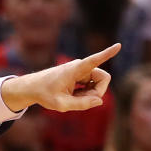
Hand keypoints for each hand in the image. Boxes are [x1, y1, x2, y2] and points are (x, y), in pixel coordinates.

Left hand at [0, 44, 120, 112]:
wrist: (32, 88)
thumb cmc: (44, 94)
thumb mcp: (60, 104)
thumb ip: (81, 104)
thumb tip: (99, 101)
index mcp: (75, 69)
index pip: (94, 60)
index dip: (107, 54)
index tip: (118, 45)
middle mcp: (81, 67)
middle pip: (104, 79)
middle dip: (97, 92)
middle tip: (80, 101)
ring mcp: (82, 71)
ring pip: (98, 84)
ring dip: (89, 95)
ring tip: (72, 98)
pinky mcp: (81, 75)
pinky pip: (92, 86)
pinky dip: (86, 94)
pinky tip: (72, 96)